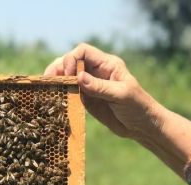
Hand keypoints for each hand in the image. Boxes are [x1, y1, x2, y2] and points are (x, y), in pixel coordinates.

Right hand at [44, 43, 159, 140]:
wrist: (143, 127)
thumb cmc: (138, 107)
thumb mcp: (122, 95)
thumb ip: (100, 87)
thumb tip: (78, 78)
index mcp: (107, 65)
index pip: (83, 52)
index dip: (72, 59)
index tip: (70, 75)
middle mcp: (97, 72)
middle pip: (72, 62)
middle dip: (59, 68)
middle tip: (49, 80)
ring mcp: (91, 86)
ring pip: (68, 77)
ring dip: (58, 81)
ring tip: (47, 88)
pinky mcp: (88, 100)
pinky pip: (71, 94)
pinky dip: (62, 95)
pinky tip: (54, 99)